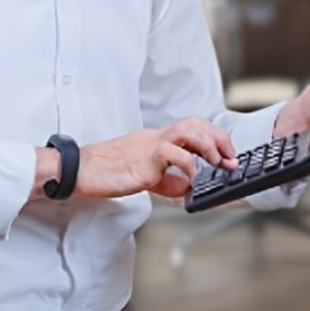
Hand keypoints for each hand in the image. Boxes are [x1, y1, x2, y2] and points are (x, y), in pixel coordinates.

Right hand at [75, 117, 239, 198]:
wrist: (79, 170)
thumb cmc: (105, 173)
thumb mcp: (144, 177)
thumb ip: (166, 180)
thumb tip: (186, 188)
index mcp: (156, 139)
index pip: (192, 128)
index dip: (214, 138)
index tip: (227, 155)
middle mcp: (156, 136)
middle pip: (196, 123)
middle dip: (219, 139)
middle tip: (230, 159)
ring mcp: (150, 144)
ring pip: (188, 130)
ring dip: (209, 145)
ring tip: (218, 162)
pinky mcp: (144, 157)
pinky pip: (173, 153)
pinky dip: (189, 165)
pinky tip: (192, 179)